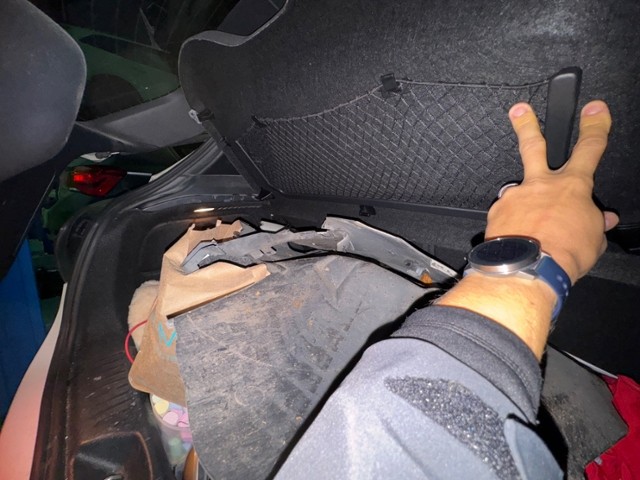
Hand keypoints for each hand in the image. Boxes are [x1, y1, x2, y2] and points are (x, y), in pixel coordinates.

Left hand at [486, 100, 618, 283]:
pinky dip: (513, 224)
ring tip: (524, 218)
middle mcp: (540, 185)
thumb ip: (594, 223)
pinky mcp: (497, 212)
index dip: (594, 125)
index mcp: (572, 187)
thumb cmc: (564, 255)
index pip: (589, 147)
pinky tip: (518, 238)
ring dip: (519, 199)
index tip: (594, 110)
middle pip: (533, 146)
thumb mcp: (593, 239)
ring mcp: (515, 196)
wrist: (528, 270)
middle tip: (519, 110)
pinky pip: (507, 214)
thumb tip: (600, 218)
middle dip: (527, 125)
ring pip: (517, 188)